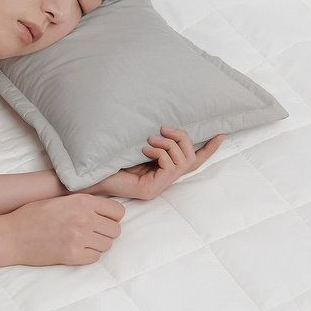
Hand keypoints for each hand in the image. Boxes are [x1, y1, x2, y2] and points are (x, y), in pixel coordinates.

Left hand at [95, 126, 226, 199]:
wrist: (89, 175)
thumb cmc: (107, 157)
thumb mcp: (134, 142)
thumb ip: (150, 136)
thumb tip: (161, 122)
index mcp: (162, 169)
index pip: (192, 160)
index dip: (208, 148)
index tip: (221, 133)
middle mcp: (163, 179)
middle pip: (191, 158)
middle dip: (182, 138)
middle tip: (162, 129)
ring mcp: (158, 186)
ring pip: (182, 160)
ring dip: (168, 144)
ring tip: (149, 140)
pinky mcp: (152, 189)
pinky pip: (170, 166)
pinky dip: (160, 153)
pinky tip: (143, 150)